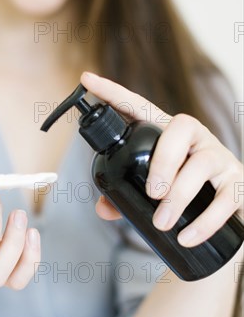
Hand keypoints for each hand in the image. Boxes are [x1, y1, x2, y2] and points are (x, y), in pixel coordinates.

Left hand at [80, 71, 243, 247]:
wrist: (226, 209)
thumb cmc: (183, 191)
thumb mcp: (154, 189)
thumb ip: (126, 195)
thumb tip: (103, 208)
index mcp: (168, 134)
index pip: (141, 107)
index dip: (115, 93)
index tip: (88, 80)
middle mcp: (196, 138)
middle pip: (182, 128)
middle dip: (163, 161)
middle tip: (152, 193)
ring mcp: (219, 157)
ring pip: (203, 164)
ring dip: (180, 195)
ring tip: (163, 221)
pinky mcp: (238, 182)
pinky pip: (226, 198)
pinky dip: (205, 222)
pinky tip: (188, 236)